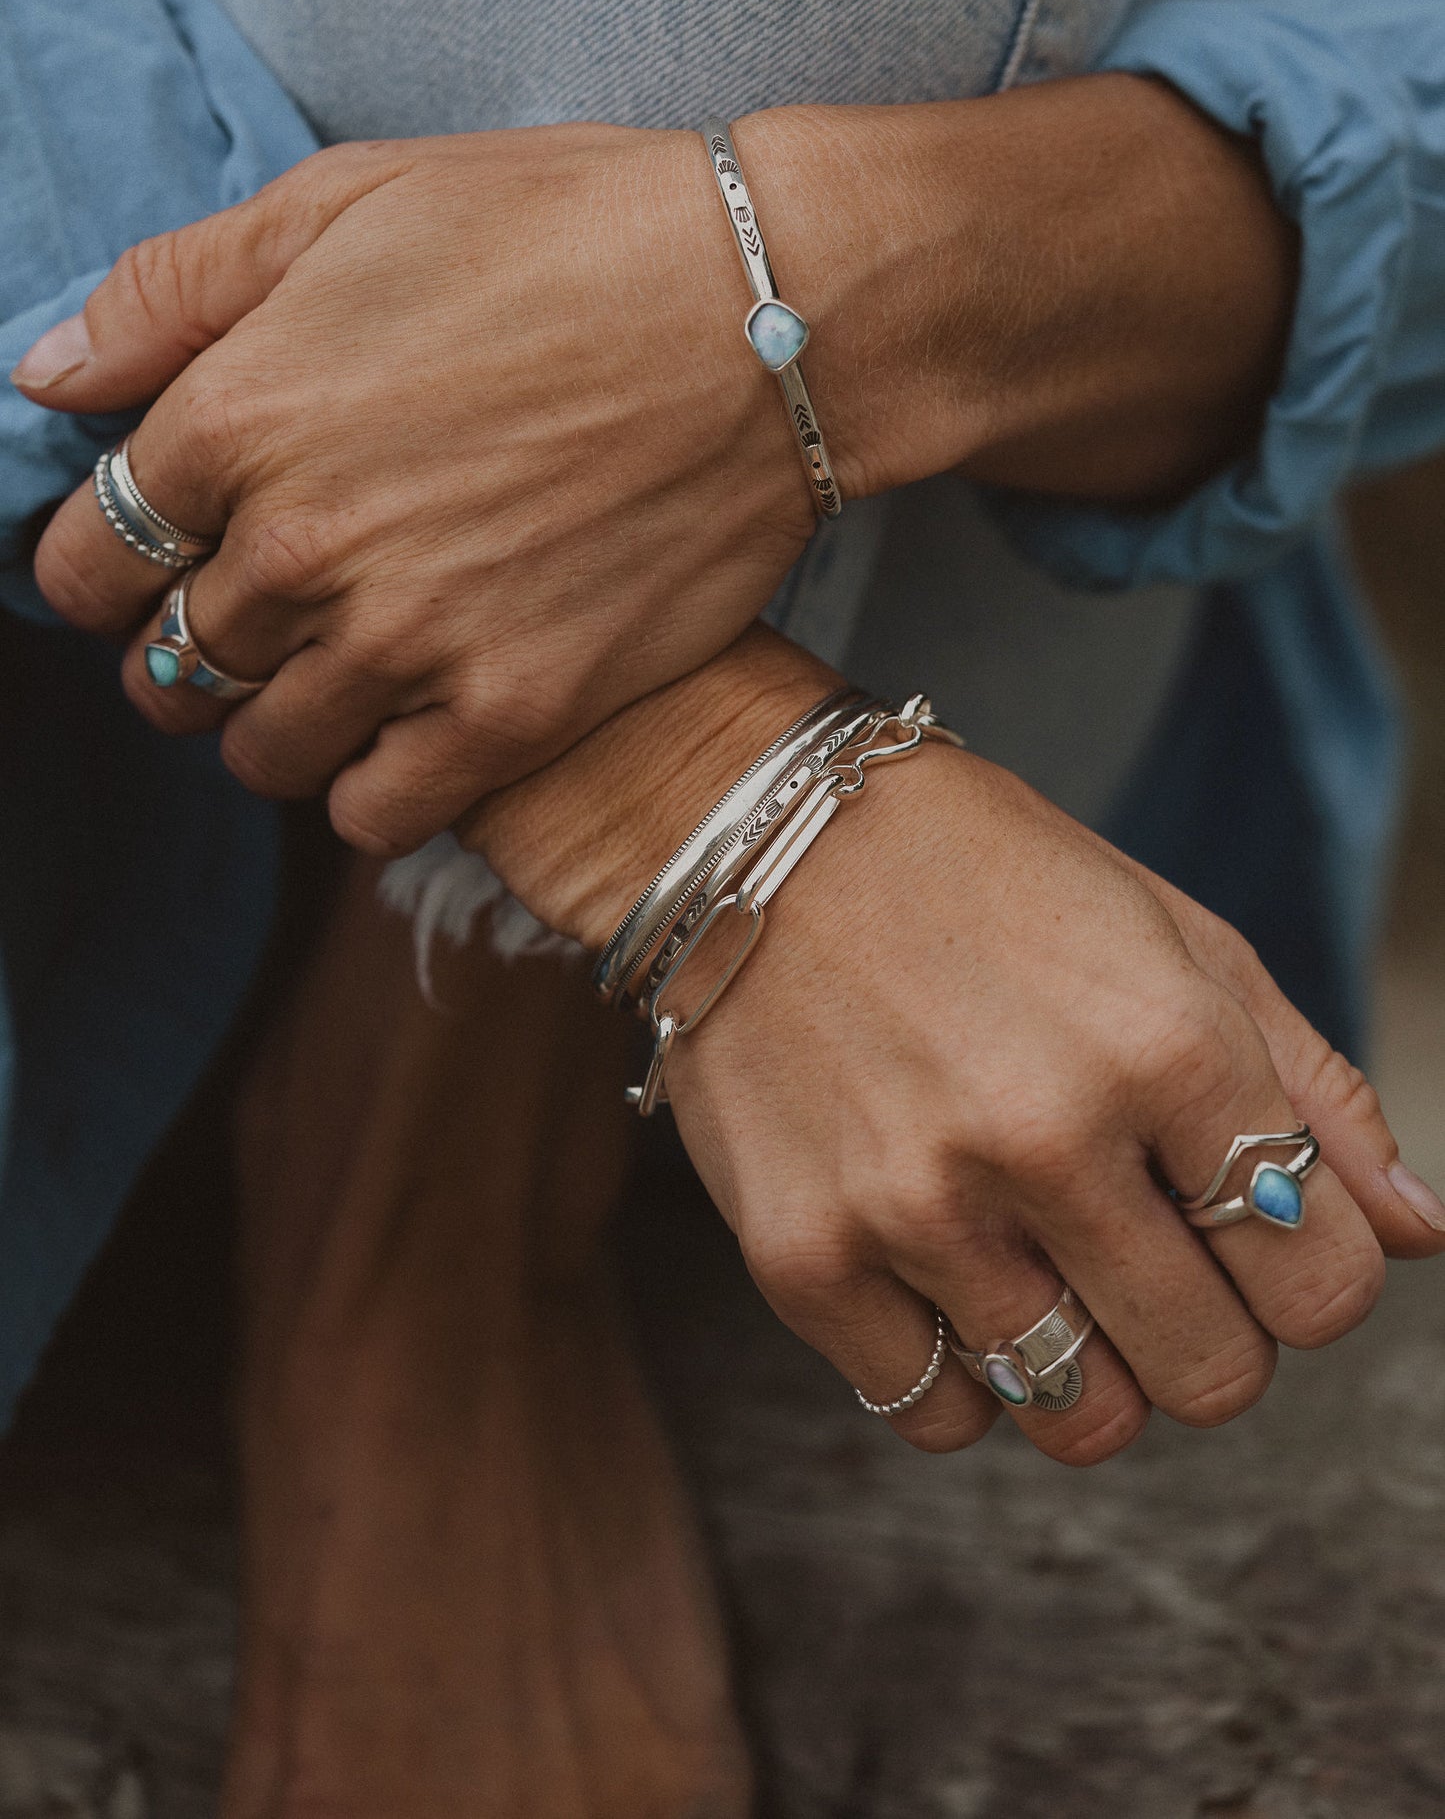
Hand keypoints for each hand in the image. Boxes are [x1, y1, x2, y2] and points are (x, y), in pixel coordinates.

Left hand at [20, 126, 815, 851]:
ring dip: (271, 722)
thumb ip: (176, 291)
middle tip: (248, 619)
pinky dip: (365, 789)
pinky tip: (401, 734)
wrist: (777, 316)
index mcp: (241, 416)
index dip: (102, 565)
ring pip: (260, 750)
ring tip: (325, 678)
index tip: (149, 562)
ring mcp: (410, 641)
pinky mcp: (513, 712)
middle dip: (189, 643)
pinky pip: (373, 814)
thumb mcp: (352, 199)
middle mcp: (303, 548)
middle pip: (171, 662)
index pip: (88, 555)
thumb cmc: (568, 230)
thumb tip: (48, 374)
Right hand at [472, 628, 1444, 1463]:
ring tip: (1046, 1263)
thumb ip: (1312, 1091)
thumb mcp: (1175, 938)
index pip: (1328, 1284)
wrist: (750, 831)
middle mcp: (1045, 1136)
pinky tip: (946, 1270)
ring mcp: (915, 1208)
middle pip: (1213, 1378)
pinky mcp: (802, 1259)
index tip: (1255, 1232)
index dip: (1315, 1276)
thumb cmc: (981, 874)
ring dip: (1089, 1364)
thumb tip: (1419, 1233)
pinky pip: (939, 1414)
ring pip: (1080, 1420)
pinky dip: (962, 1369)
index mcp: (1165, 1042)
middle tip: (1155, 1262)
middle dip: (1212, 1339)